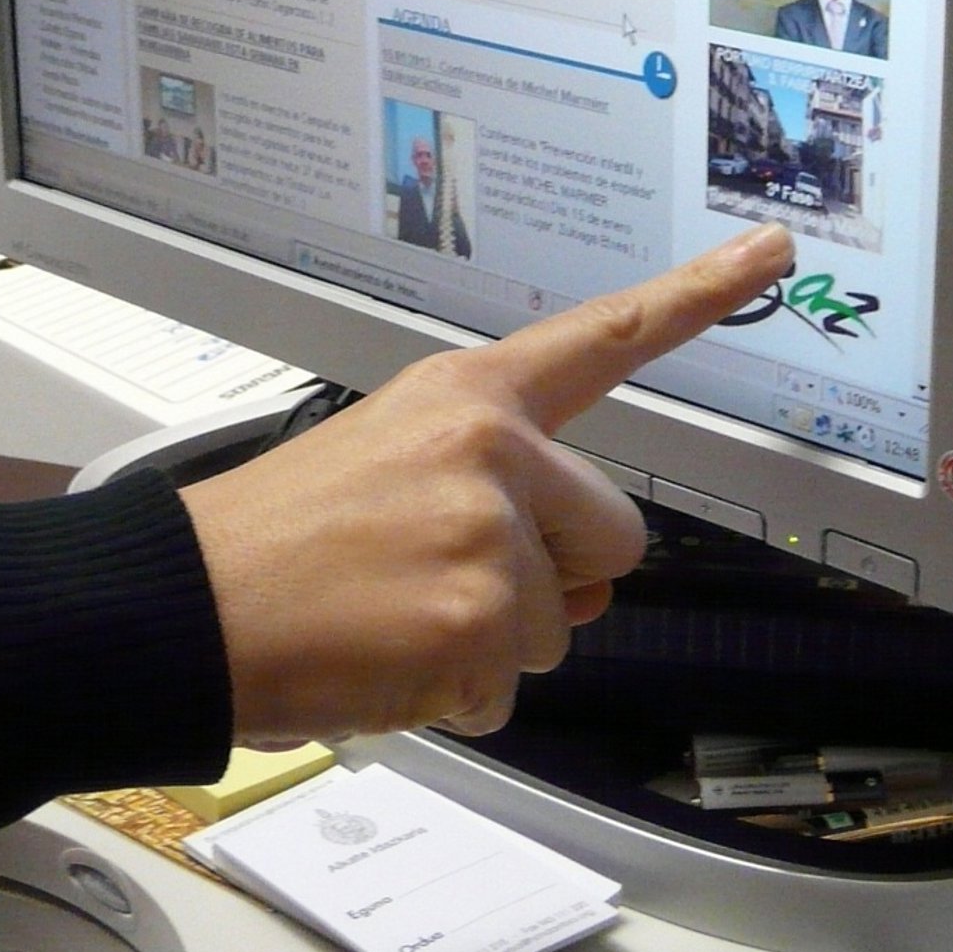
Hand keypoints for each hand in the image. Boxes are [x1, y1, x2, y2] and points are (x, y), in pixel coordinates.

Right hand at [181, 222, 794, 745]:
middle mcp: (491, 449)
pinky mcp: (477, 622)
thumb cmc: (276, 536)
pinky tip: (386, 657)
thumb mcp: (389, 459)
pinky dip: (458, 696)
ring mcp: (488, 534)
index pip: (604, 335)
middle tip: (443, 580)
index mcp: (469, 394)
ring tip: (395, 612)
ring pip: (560, 627)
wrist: (183, 604)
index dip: (699, 293)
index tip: (769, 255)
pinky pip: (512, 689)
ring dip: (491, 642)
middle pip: (614, 538)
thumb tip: (584, 577)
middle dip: (554, 581)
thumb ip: (502, 488)